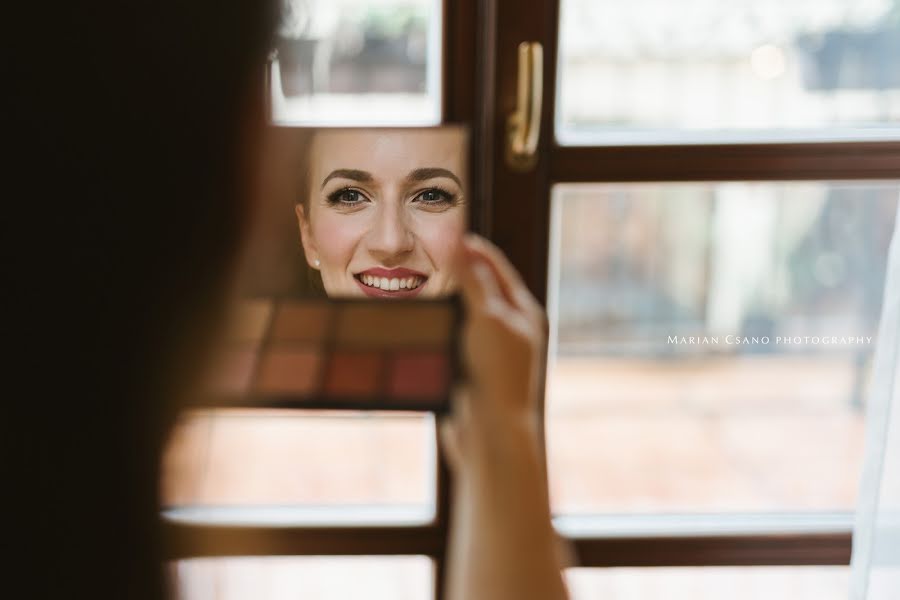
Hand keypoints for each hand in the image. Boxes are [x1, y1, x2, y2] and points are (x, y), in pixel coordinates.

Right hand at [442, 233, 547, 468]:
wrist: (488, 431)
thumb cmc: (496, 372)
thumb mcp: (486, 317)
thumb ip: (474, 281)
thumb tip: (464, 246)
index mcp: (522, 311)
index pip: (497, 267)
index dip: (474, 248)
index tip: (448, 232)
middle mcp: (509, 328)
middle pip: (479, 289)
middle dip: (456, 271)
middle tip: (427, 255)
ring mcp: (488, 350)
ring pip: (462, 314)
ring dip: (443, 299)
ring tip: (418, 284)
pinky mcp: (469, 370)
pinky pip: (451, 338)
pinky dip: (436, 325)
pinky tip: (419, 320)